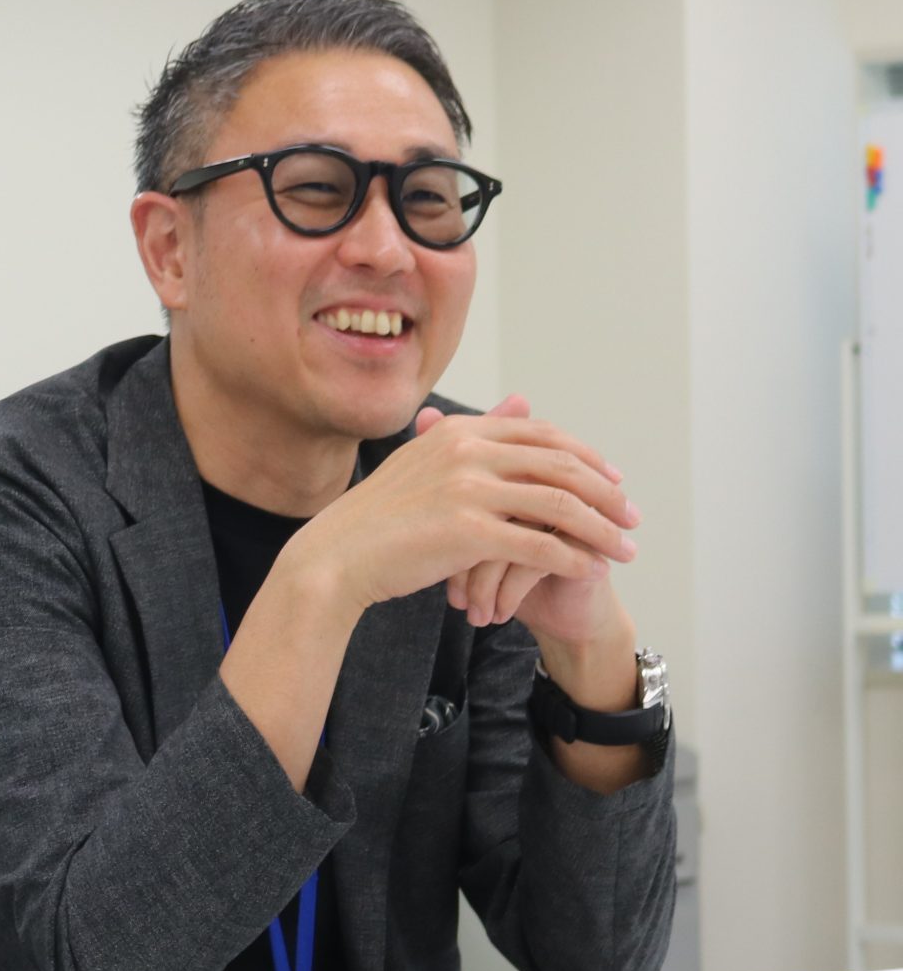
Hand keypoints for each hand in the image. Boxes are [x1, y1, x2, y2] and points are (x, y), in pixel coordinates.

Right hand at [293, 395, 638, 618]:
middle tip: (632, 518)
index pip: (544, 435)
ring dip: (602, 530)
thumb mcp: (427, 461)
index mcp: (460, 431)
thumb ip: (477, 432)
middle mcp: (466, 450)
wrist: (337, 555)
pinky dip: (572, 558)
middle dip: (607, 494)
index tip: (614, 482)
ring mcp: (467, 489)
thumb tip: (522, 400)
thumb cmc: (380, 516)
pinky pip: (539, 544)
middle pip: (562, 465)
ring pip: (560, 505)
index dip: (588, 458)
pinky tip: (588, 571)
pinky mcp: (466, 531)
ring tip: (625, 550)